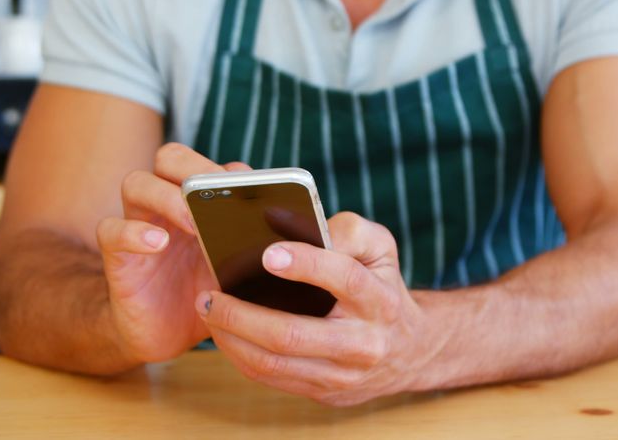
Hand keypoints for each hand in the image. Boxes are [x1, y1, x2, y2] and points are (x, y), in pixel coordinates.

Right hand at [95, 143, 247, 364]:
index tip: (255, 190)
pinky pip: (111, 230)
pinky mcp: (118, 255)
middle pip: (170, 158)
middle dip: (194, 167)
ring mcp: (140, 224)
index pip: (210, 164)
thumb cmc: (209, 294)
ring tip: (193, 220)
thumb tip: (303, 237)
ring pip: (136, 183)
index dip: (230, 170)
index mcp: (200, 202)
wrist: (166, 333)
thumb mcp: (240, 271)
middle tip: (217, 193)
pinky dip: (133, 232)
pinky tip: (157, 243)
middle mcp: (167, 204)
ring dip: (166, 196)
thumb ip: (259, 247)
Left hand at [195, 212, 439, 405]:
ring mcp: (342, 376)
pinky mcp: (324, 394)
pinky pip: (272, 379)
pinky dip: (240, 355)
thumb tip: (289, 222)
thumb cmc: (382, 286)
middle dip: (242, 314)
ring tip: (207, 311)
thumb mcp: (380, 248)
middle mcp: (363, 343)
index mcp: (379, 299)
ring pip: (274, 363)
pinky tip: (224, 333)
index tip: (267, 253)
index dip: (306, 264)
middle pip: (293, 335)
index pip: (344, 279)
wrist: (410, 351)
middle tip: (209, 293)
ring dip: (231, 338)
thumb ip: (346, 229)